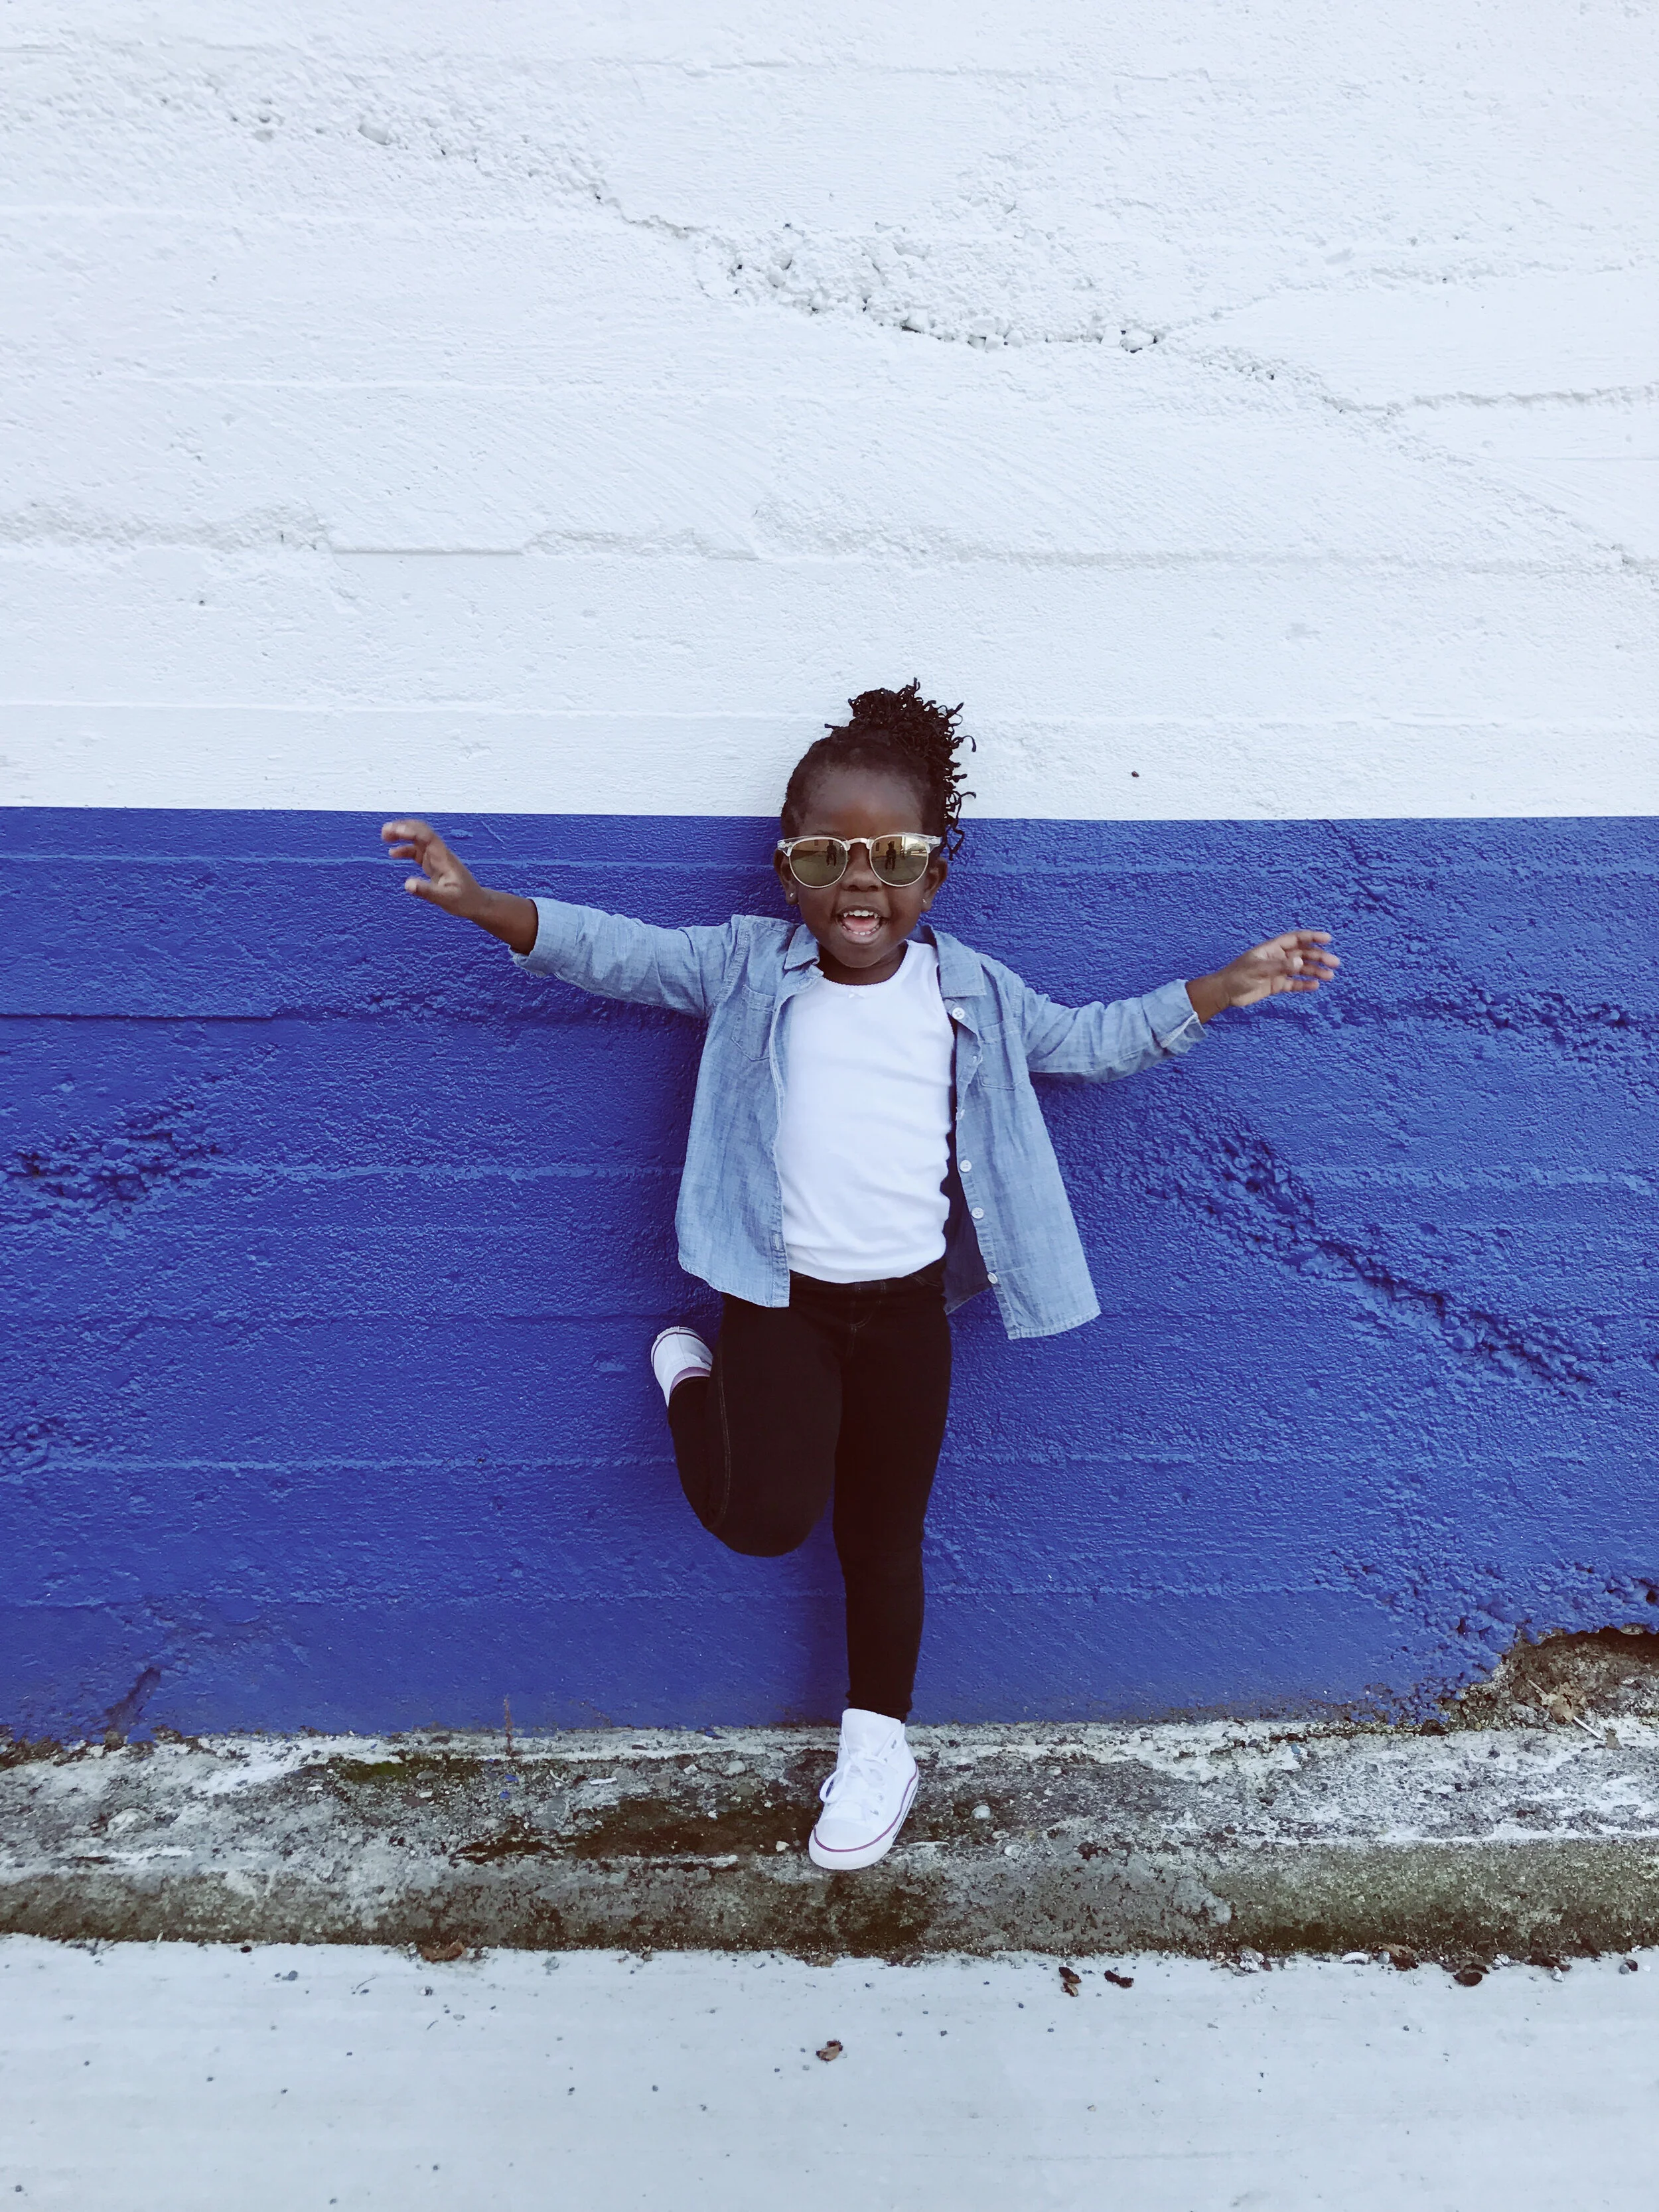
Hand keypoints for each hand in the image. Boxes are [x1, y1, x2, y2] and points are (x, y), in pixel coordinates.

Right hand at [380, 819, 538, 952]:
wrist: (478, 903)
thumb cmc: (465, 901)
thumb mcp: (446, 899)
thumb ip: (427, 892)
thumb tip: (407, 884)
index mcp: (444, 858)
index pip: (427, 837)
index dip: (411, 831)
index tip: (394, 830)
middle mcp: (440, 854)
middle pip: (421, 832)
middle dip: (403, 828)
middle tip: (385, 830)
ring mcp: (436, 858)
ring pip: (418, 840)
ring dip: (402, 835)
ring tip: (384, 836)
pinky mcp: (433, 864)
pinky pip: (417, 852)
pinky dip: (405, 849)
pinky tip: (393, 853)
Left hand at [1187, 931, 1338, 1021]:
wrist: (1224, 993)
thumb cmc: (1237, 976)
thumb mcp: (1258, 970)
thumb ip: (1279, 966)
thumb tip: (1299, 963)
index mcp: (1272, 948)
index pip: (1296, 939)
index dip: (1312, 937)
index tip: (1328, 938)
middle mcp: (1277, 958)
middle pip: (1302, 954)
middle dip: (1319, 957)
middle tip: (1334, 963)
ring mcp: (1277, 971)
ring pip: (1301, 970)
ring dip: (1315, 971)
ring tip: (1330, 976)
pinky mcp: (1276, 985)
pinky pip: (1294, 984)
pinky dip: (1304, 984)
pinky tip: (1315, 986)